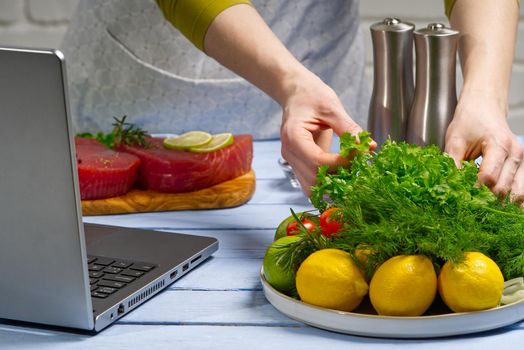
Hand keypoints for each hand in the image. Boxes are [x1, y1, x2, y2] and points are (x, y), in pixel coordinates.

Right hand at [279, 72, 375, 195]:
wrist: (296, 94)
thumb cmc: (311, 96)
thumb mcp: (332, 108)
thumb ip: (349, 129)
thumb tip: (368, 147)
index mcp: (294, 136)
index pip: (317, 161)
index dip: (340, 163)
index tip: (359, 155)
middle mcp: (289, 152)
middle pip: (314, 178)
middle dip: (338, 175)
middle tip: (357, 164)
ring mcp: (292, 161)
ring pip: (312, 186)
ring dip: (333, 183)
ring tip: (350, 170)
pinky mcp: (299, 164)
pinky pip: (311, 182)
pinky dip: (327, 183)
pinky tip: (341, 173)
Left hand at [445, 94, 523, 202]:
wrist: (485, 107)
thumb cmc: (469, 121)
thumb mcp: (455, 141)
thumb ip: (453, 164)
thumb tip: (449, 187)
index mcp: (499, 145)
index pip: (488, 178)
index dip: (473, 190)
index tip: (460, 195)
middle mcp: (516, 153)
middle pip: (503, 188)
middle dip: (485, 198)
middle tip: (469, 203)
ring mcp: (522, 160)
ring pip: (517, 192)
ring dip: (500, 201)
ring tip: (483, 206)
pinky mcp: (523, 165)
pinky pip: (522, 188)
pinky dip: (512, 198)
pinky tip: (501, 204)